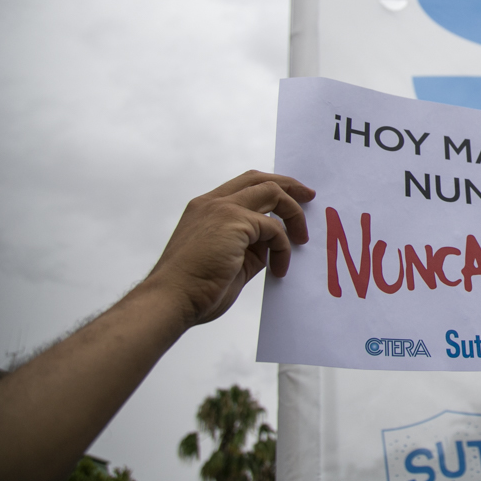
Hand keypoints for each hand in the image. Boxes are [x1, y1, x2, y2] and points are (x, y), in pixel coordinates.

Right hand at [144, 170, 314, 326]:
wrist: (170, 301)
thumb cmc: (195, 289)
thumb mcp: (229, 260)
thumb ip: (250, 246)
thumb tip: (273, 243)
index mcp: (205, 209)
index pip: (244, 185)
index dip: (272, 187)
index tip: (293, 196)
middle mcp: (212, 203)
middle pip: (260, 179)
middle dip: (290, 185)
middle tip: (310, 197)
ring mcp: (222, 209)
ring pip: (272, 193)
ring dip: (293, 214)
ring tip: (301, 239)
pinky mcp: (233, 222)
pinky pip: (274, 229)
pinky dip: (283, 248)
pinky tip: (279, 269)